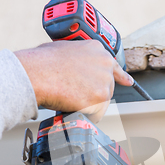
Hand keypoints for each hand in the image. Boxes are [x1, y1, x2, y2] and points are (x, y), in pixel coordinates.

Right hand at [15, 40, 133, 122]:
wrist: (36, 73)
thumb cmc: (43, 62)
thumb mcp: (65, 50)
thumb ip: (79, 59)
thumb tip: (76, 69)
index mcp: (97, 49)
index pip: (114, 66)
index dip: (120, 76)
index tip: (128, 82)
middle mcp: (105, 63)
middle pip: (107, 87)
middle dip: (94, 94)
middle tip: (76, 94)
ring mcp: (104, 80)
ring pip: (102, 102)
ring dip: (90, 105)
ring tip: (70, 98)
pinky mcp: (100, 97)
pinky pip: (97, 113)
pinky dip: (87, 115)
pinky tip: (74, 108)